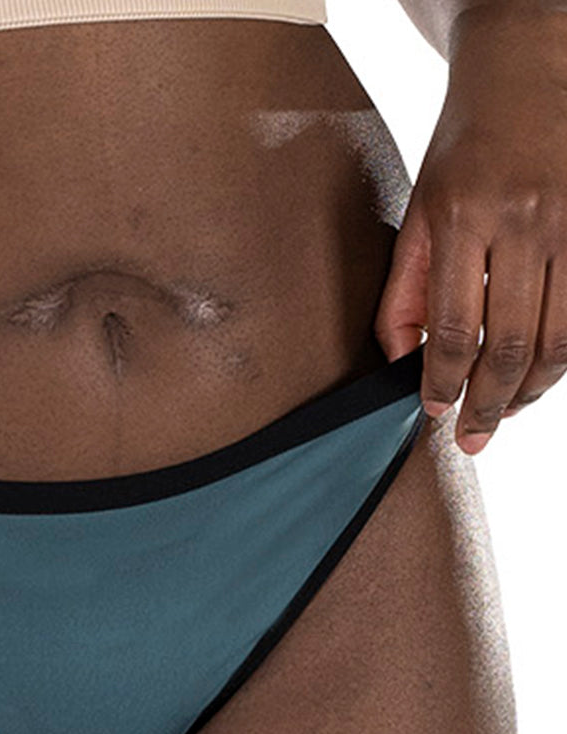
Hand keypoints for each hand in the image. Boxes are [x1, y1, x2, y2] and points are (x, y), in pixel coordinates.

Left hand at [374, 4, 566, 454]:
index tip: (434, 413)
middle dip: (489, 404)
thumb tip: (402, 365)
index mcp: (464, 220)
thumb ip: (403, 293)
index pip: (450, 330)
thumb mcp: (417, 216)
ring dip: (532, 391)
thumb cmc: (461, 151)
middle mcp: (525, 224)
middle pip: (511, 346)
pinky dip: (563, 358)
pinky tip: (540, 376)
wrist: (528, 76)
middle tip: (473, 438)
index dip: (441, 383)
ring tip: (505, 413)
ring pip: (560, 340)